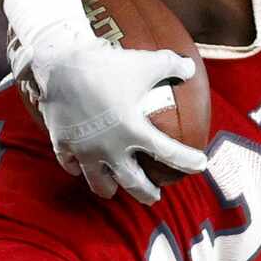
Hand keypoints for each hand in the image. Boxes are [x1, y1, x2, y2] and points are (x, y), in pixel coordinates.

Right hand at [18, 26, 204, 204]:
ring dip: (108, 188)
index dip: (187, 161)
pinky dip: (77, 169)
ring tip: (112, 190)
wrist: (59, 67)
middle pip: (133, 183)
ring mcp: (85, 150)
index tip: (201, 165)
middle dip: (146, 194)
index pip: (168, 153)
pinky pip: (71, 165)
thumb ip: (172, 65)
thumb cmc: (105, 66)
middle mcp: (110, 148)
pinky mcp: (63, 145)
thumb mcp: (144, 62)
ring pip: (99, 182)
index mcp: (133, 131)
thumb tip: (191, 68)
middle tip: (154, 198)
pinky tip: (79, 168)